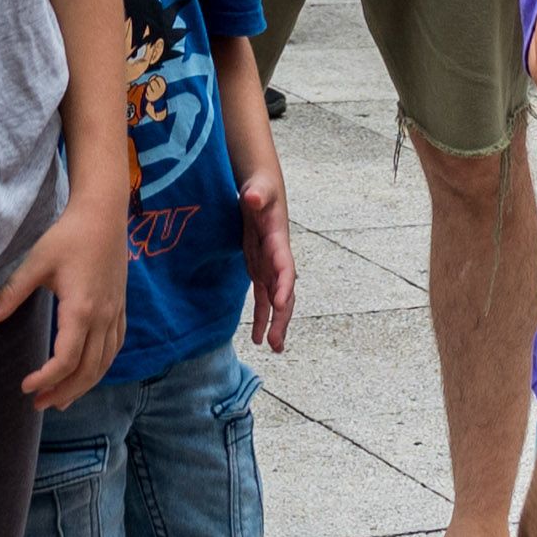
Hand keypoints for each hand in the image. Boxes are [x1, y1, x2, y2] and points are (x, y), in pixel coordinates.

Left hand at [0, 194, 129, 406]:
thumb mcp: (35, 263)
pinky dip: (101, 367)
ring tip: (61, 400)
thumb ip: (11, 293)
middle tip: (38, 404)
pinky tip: (88, 373)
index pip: (66, 360)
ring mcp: (115, 314)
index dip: (46, 379)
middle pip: (87, 370)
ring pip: (104, 363)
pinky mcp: (120, 308)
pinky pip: (115, 348)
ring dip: (83, 386)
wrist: (104, 215)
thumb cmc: (68, 236)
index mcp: (81, 310)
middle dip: (63, 392)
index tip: (25, 386)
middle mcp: (102, 317)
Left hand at [239, 164, 298, 352]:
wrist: (263, 189)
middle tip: (276, 342)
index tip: (280, 306)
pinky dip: (263, 317)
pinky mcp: (261, 270)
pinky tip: (259, 339)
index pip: (284, 267)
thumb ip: (256, 193)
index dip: (284, 286)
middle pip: (285, 292)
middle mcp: (279, 258)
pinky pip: (264, 298)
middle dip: (282, 317)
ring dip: (276, 324)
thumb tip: (252, 196)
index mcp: (279, 241)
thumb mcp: (258, 188)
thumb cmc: (260, 188)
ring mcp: (271, 266)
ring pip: (277, 301)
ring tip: (274, 348)